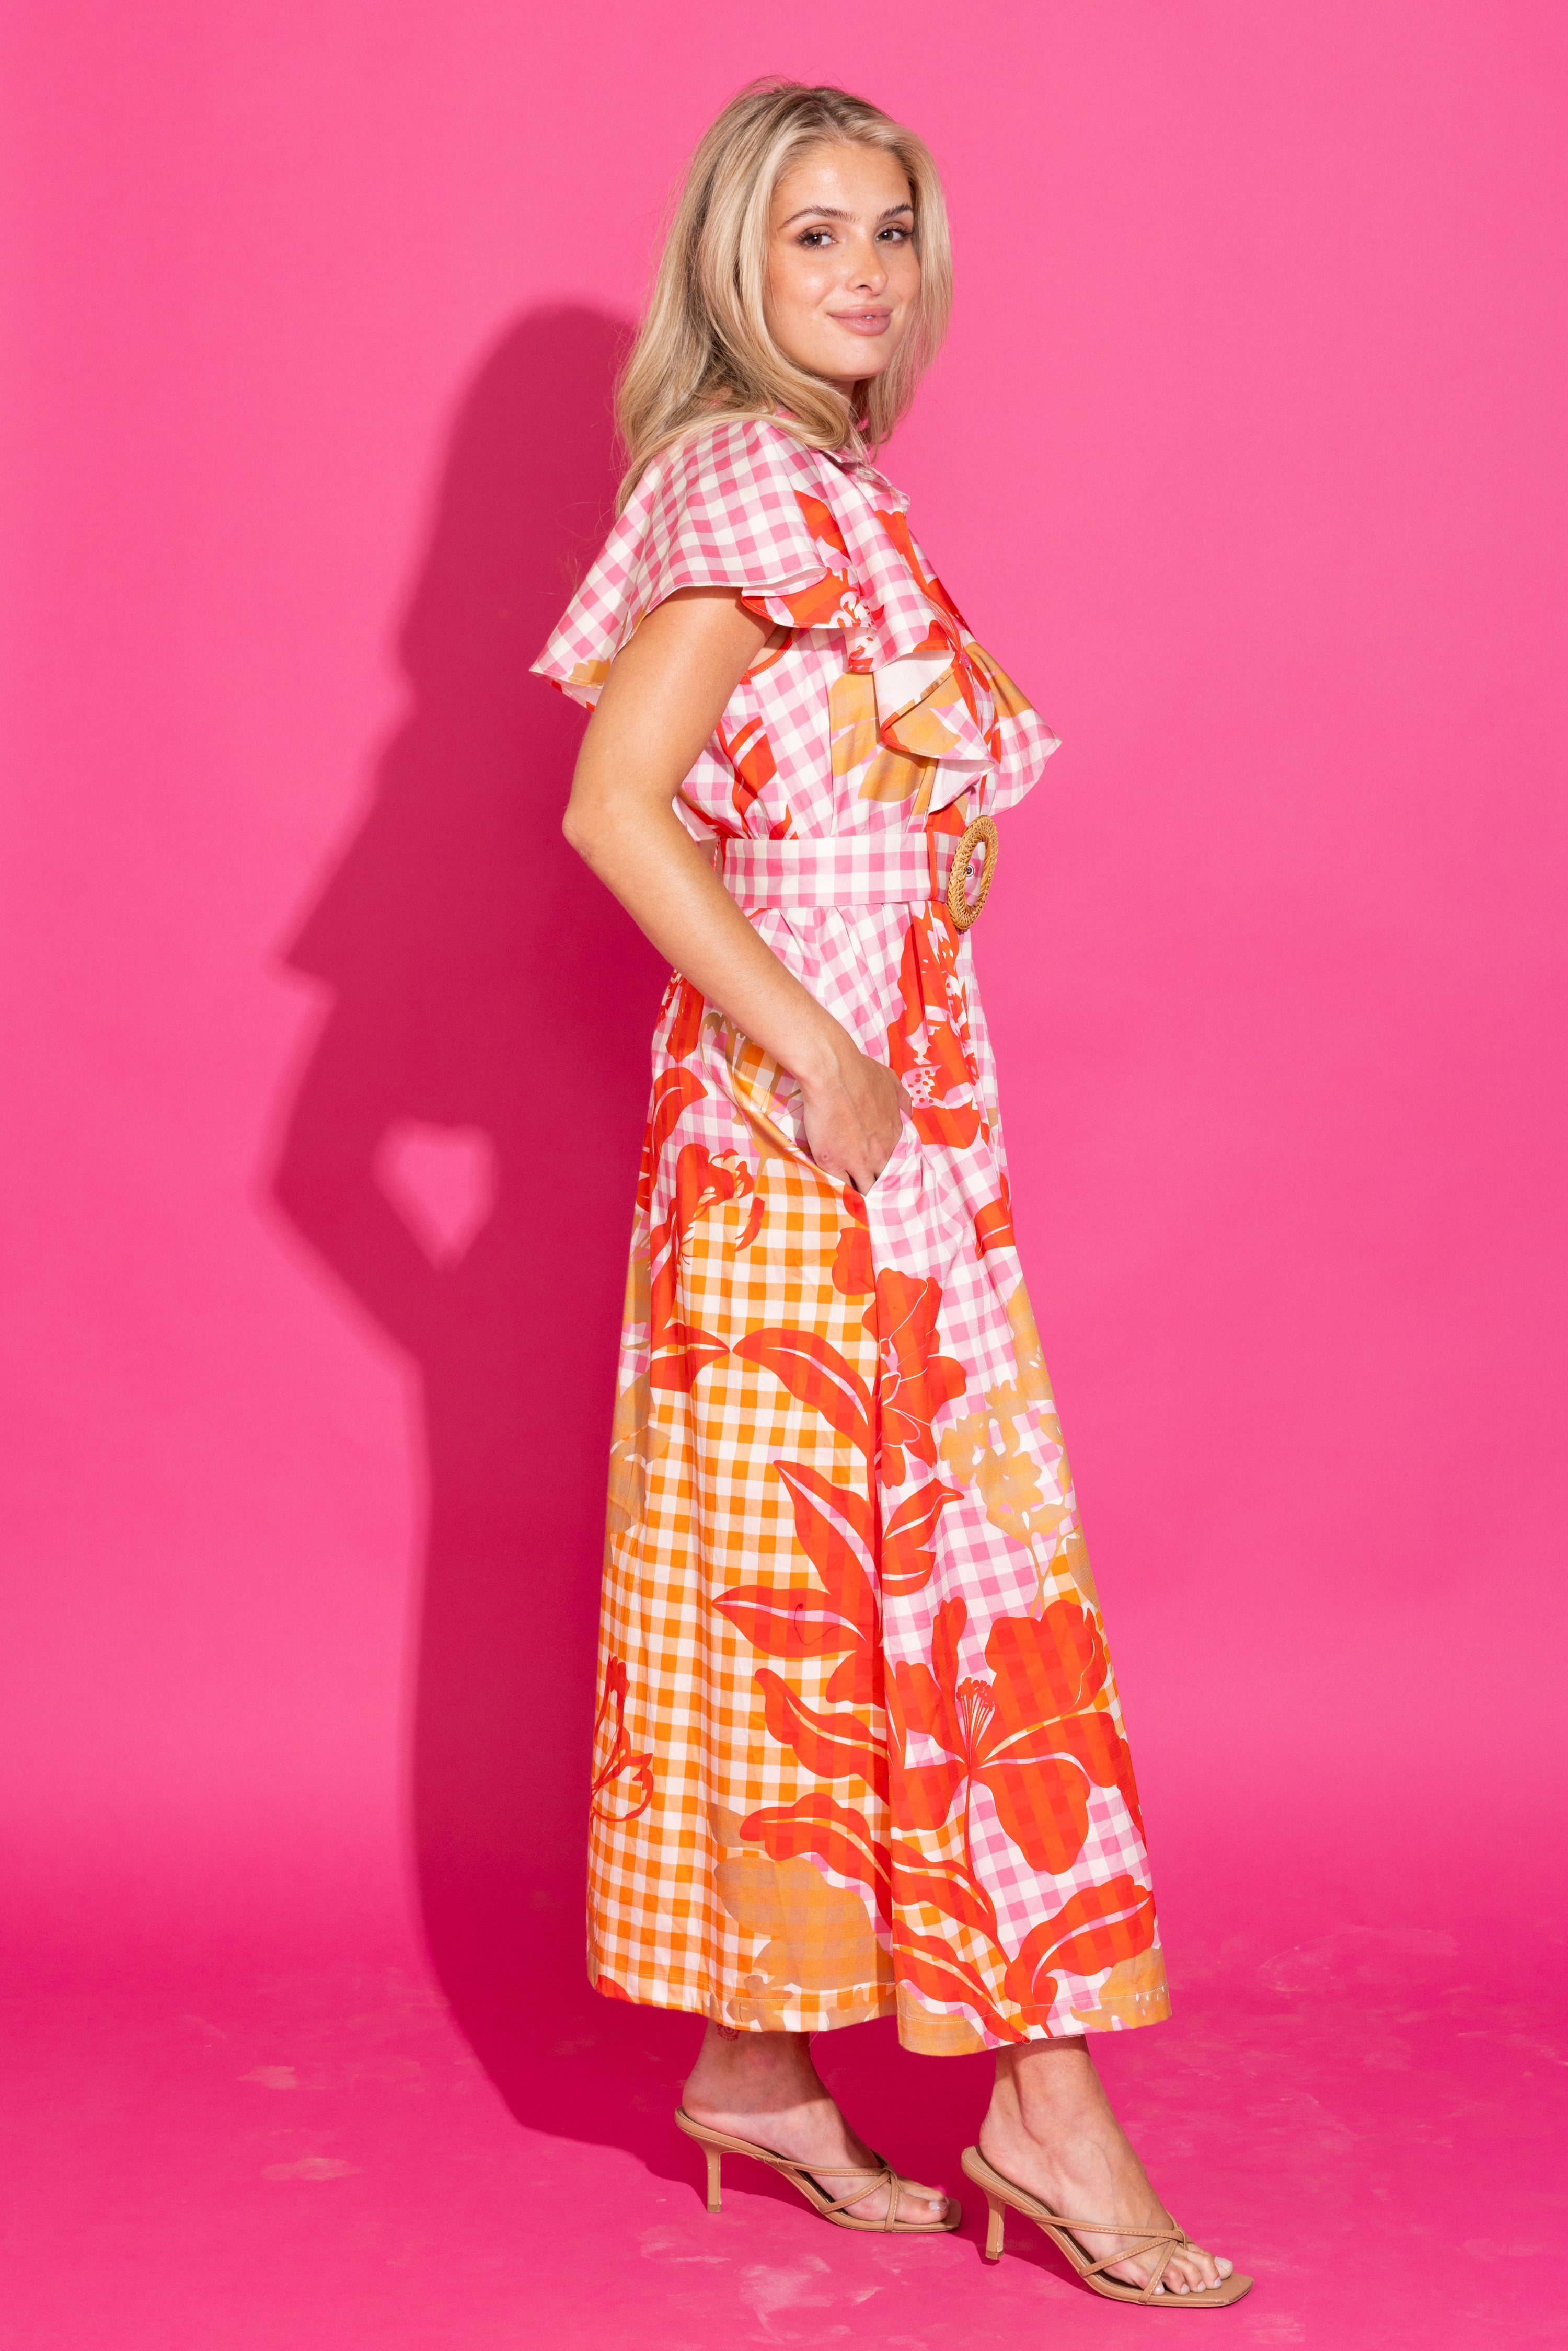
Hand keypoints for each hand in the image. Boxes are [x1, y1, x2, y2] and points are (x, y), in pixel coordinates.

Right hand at [799, 1042, 910, 1195]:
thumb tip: (907, 1115)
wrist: (832, 1074)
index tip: (887, 1179)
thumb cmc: (861, 1073)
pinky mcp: (834, 1164)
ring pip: (865, 1191)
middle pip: (885, 1184)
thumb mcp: (891, 1083)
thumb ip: (902, 1101)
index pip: (899, 1167)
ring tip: (859, 1208)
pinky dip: (841, 1194)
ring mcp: (857, 1162)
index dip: (892, 1175)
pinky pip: (841, 1188)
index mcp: (895, 1137)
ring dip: (862, 1198)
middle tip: (875, 1198)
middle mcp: (880, 1154)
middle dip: (881, 1192)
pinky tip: (839, 1199)